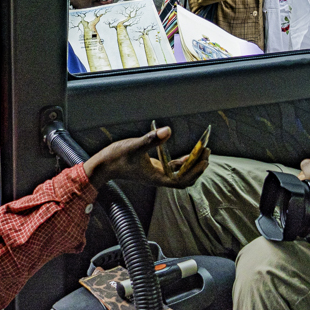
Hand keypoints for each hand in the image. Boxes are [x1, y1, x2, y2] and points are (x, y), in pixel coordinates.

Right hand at [83, 127, 209, 188]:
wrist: (102, 166)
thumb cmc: (116, 158)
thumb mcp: (134, 146)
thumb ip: (151, 139)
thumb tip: (168, 130)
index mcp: (156, 177)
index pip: (181, 179)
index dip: (195, 171)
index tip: (203, 158)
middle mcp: (158, 178)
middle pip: (185, 178)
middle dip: (197, 167)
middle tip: (207, 151)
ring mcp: (156, 174)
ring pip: (180, 173)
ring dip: (192, 164)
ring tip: (203, 150)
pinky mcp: (152, 168)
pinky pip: (172, 167)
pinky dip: (182, 161)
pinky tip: (188, 153)